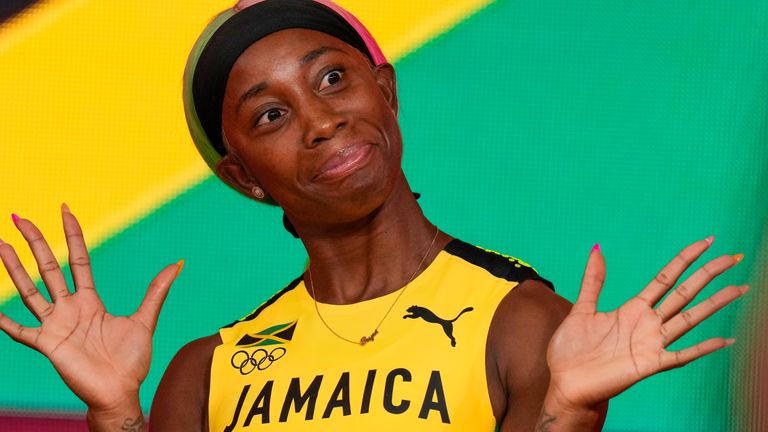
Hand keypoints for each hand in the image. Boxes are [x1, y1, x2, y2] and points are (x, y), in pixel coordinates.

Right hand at [0, 205, 180, 413]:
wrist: (121, 392)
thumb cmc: (131, 360)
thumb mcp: (145, 320)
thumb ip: (156, 291)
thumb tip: (177, 263)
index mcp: (90, 301)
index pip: (77, 260)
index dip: (72, 235)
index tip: (65, 210)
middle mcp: (69, 309)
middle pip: (48, 268)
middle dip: (35, 243)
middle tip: (19, 217)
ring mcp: (56, 326)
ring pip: (30, 290)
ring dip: (13, 269)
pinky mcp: (48, 345)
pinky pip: (20, 330)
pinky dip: (5, 320)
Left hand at [546, 239, 746, 410]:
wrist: (566, 383)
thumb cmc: (573, 350)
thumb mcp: (582, 309)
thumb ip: (593, 281)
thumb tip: (596, 249)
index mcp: (633, 308)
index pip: (666, 278)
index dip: (685, 260)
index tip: (706, 242)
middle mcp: (647, 324)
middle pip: (684, 293)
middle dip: (708, 275)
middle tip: (733, 257)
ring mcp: (651, 344)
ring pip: (689, 319)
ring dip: (714, 304)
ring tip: (739, 289)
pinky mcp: (649, 364)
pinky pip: (681, 355)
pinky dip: (702, 348)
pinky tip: (725, 340)